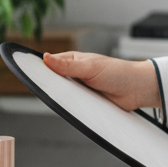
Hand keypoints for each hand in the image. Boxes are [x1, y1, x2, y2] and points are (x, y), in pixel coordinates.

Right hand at [43, 51, 160, 111]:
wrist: (137, 90)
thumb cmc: (118, 72)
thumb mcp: (89, 67)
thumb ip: (67, 65)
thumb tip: (46, 58)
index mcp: (74, 60)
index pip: (51, 63)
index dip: (41, 68)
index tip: (30, 74)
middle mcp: (75, 74)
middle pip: (55, 81)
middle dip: (50, 86)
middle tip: (45, 91)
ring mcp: (81, 88)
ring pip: (63, 94)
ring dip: (62, 97)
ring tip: (59, 100)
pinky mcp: (87, 101)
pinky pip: (74, 105)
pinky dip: (72, 107)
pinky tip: (70, 108)